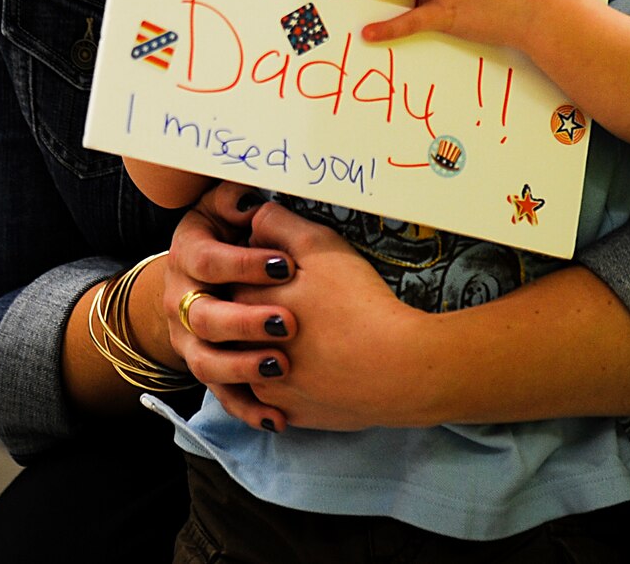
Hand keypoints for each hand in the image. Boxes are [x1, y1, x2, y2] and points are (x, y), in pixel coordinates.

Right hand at [159, 183, 294, 432]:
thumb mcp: (222, 209)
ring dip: (242, 368)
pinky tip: (277, 417)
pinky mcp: (206, 370)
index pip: (206, 261)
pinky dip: (247, 410)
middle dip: (245, 321)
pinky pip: (222, 397)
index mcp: (186, 256)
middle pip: (203, 317)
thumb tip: (249, 204)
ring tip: (282, 366)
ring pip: (205, 363)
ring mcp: (189, 341)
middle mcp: (179, 301)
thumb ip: (235, 200)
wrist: (198, 279)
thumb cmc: (224, 237)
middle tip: (288, 322)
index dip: (243, 264)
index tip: (285, 265)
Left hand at [231, 200, 439, 429]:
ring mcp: (265, 386)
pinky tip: (307, 370)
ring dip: (264, 349)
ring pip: (249, 363)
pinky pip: (272, 399)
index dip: (254, 272)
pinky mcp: (289, 412)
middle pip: (236, 321)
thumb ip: (277, 225)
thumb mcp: (319, 246)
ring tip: (301, 337)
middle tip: (295, 305)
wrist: (400, 368)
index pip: (230, 280)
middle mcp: (245, 347)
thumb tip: (253, 217)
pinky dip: (284, 385)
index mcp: (246, 303)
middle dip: (256, 310)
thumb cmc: (360, 303)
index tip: (281, 273)